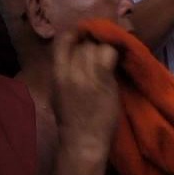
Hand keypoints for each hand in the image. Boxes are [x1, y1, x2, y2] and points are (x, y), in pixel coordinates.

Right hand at [51, 32, 119, 158]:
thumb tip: (75, 53)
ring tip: (110, 56)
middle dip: (94, 44)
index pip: (62, 41)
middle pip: (83, 43)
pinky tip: (117, 57)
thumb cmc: (71, 119)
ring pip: (97, 47)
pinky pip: (109, 55)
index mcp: (56, 73)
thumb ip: (65, 72)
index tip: (83, 36)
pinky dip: (114, 52)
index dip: (75, 34)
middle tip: (102, 49)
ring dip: (105, 49)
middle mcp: (69, 71)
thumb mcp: (58, 92)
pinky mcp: (103, 80)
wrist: (83, 140)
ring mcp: (86, 75)